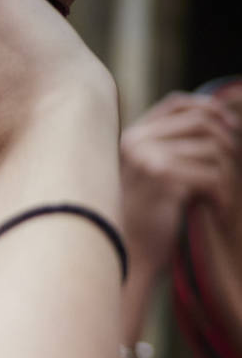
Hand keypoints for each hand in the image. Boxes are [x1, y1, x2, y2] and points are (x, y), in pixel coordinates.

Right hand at [120, 92, 239, 279]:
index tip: (230, 124)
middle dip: (226, 140)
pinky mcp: (166, 184)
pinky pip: (212, 176)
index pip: (176, 103)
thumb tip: (219, 115)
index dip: (208, 107)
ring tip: (222, 195)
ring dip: (228, 173)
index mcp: (131, 137)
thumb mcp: (150, 172)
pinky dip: (223, 194)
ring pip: (213, 149)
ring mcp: (149, 161)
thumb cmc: (143, 216)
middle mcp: (136, 144)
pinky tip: (218, 209)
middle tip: (234, 164)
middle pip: (200, 121)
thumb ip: (170, 145)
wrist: (127, 254)